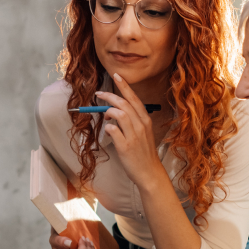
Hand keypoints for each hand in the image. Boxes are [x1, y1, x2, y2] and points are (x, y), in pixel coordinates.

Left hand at [96, 74, 165, 188]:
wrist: (149, 172)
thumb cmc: (144, 152)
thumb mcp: (142, 133)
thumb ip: (130, 122)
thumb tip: (113, 115)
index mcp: (145, 120)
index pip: (134, 98)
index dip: (124, 86)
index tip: (116, 75)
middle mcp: (141, 125)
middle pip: (124, 103)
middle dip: (109, 96)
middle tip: (99, 94)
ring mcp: (134, 136)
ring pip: (119, 114)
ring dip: (108, 111)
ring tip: (105, 116)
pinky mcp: (126, 146)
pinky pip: (113, 131)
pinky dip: (108, 128)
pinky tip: (108, 130)